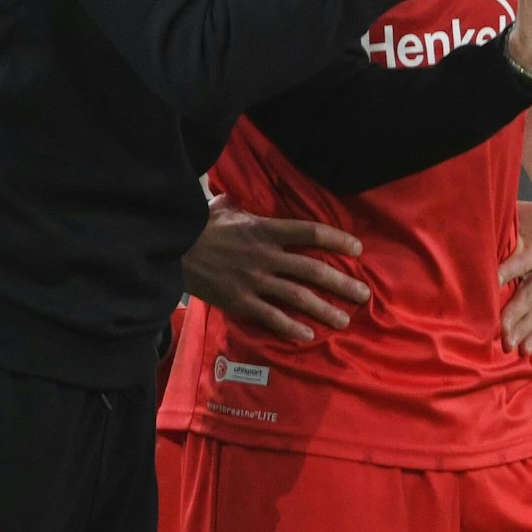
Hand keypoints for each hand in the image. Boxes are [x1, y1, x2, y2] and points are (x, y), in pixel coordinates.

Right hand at [181, 198, 370, 342]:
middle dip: (341, 283)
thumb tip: (227, 197)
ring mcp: (253, 280)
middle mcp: (265, 256)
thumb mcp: (218, 211)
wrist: (168, 250)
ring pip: (297, 296)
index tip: (358, 249)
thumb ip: (231, 205)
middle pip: (312, 269)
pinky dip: (290, 326)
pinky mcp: (239, 301)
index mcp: (265, 230)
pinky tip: (306, 334)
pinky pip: (270, 316)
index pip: (310, 233)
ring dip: (323, 309)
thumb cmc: (195, 229)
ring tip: (343, 319)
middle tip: (363, 294)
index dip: (337, 239)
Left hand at [497, 196, 531, 354]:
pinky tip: (525, 349)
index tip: (489, 289)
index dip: (503, 277)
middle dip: (514, 317)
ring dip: (525, 331)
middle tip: (501, 335)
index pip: (517, 265)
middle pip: (528, 296)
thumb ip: (501, 231)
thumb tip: (467, 237)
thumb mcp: (522, 217)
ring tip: (510, 348)